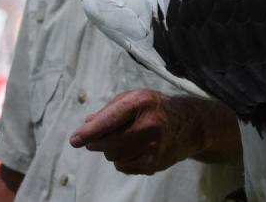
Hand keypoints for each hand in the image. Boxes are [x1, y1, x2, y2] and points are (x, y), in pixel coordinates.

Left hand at [69, 89, 240, 174]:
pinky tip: (134, 149)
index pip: (110, 119)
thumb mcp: (135, 98)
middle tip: (93, 140)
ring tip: (124, 140)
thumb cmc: (156, 108)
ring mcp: (153, 145)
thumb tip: (87, 124)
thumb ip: (110, 109)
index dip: (90, 131)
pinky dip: (122, 160)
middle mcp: (148, 123)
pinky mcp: (155, 162)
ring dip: (110, 150)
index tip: (75, 140)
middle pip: (108, 142)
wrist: (190, 124)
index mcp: (141, 102)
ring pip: (113, 156)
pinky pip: (123, 166)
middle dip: (96, 142)